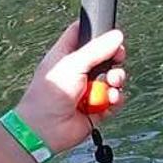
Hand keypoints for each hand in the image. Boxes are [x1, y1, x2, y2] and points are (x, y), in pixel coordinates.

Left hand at [14, 22, 127, 153]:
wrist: (45, 130)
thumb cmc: (47, 96)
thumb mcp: (73, 64)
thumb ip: (97, 49)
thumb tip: (117, 35)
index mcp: (67, 55)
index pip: (83, 34)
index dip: (97, 32)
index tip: (110, 34)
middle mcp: (78, 71)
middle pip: (105, 56)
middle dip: (115, 58)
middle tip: (117, 59)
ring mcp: (88, 89)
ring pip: (112, 78)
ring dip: (116, 80)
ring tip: (112, 83)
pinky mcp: (96, 108)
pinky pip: (114, 99)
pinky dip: (116, 99)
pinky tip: (110, 99)